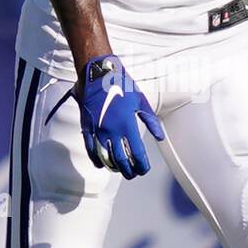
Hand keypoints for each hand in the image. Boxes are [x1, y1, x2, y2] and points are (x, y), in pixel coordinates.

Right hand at [77, 55, 163, 178]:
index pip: (137, 153)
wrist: (98, 74)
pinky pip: (90, 149)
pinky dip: (97, 160)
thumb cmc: (121, 85)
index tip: (144, 169)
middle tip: (134, 174)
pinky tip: (102, 164)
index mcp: (127, 124)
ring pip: (105, 158)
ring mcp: (98, 130)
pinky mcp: (87, 127)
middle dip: (129, 170)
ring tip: (120, 170)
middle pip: (121, 160)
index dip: (141, 165)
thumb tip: (160, 137)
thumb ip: (151, 122)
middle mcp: (112, 130)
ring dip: (114, 168)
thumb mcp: (140, 102)